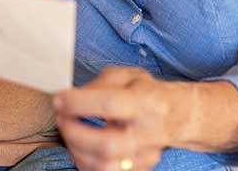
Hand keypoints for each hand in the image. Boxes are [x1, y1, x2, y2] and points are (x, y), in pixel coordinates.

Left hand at [53, 67, 174, 170]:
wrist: (177, 114)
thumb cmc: (145, 91)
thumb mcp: (126, 75)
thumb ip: (98, 84)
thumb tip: (70, 97)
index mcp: (147, 102)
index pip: (109, 105)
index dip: (78, 103)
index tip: (59, 99)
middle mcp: (149, 133)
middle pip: (107, 146)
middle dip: (74, 133)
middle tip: (60, 118)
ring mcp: (146, 156)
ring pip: (104, 167)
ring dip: (76, 149)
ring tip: (68, 130)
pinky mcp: (140, 169)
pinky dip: (84, 161)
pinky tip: (79, 145)